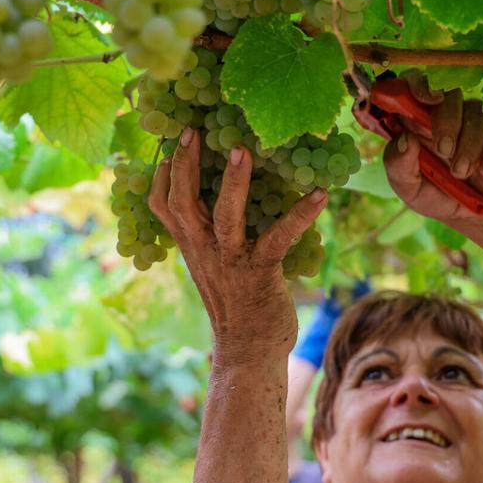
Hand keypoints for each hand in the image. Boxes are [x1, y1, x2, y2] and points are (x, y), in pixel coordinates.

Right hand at [149, 127, 327, 365]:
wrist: (247, 353)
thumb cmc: (237, 305)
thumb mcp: (216, 266)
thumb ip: (214, 236)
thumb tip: (229, 201)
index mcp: (192, 247)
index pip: (163, 207)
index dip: (163, 175)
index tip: (171, 144)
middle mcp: (204, 251)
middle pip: (183, 202)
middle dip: (186, 164)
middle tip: (193, 130)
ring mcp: (230, 262)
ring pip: (223, 216)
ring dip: (233, 183)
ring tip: (241, 150)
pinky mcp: (259, 272)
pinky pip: (279, 238)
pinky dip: (299, 214)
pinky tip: (320, 193)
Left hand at [382, 75, 482, 227]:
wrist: (471, 213)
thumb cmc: (433, 194)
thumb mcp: (407, 187)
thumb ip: (398, 165)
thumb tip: (404, 138)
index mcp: (414, 120)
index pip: (413, 84)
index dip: (420, 84)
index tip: (429, 98)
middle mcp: (443, 113)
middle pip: (449, 94)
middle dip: (448, 121)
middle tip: (445, 151)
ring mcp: (472, 119)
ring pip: (476, 112)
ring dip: (470, 145)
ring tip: (461, 173)